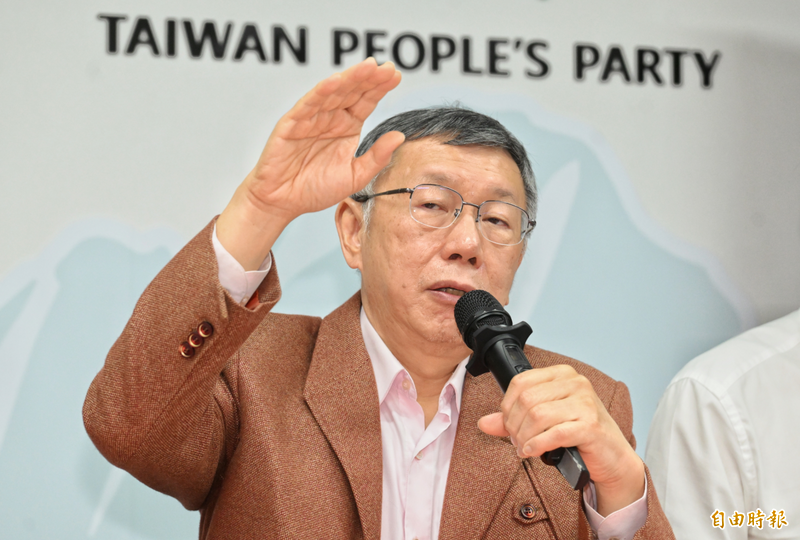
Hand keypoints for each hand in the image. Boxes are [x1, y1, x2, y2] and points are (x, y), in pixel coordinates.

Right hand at [217, 58, 403, 268]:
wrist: (284, 202)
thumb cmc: (316, 189)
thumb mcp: (355, 176)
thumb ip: (377, 157)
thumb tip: (400, 136)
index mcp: (348, 126)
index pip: (366, 101)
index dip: (380, 87)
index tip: (396, 75)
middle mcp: (331, 118)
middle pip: (352, 91)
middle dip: (369, 78)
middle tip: (386, 67)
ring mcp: (311, 118)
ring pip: (332, 93)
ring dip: (349, 79)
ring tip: (367, 67)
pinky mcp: (292, 124)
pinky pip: (308, 105)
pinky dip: (320, 92)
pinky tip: (335, 81)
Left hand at [478, 365, 644, 515]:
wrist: (612, 457)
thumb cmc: (580, 435)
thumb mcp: (544, 421)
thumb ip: (513, 419)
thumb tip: (484, 422)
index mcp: (562, 374)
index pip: (521, 382)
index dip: (507, 406)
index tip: (509, 424)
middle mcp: (575, 383)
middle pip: (527, 399)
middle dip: (514, 425)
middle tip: (516, 441)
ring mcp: (585, 402)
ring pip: (537, 415)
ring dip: (524, 437)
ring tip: (525, 447)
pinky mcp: (591, 425)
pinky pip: (554, 433)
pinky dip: (537, 445)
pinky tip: (533, 451)